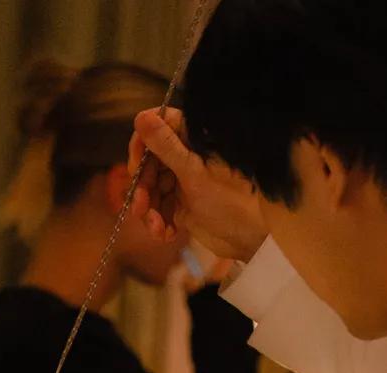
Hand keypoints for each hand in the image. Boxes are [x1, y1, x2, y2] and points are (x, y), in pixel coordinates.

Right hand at [130, 109, 265, 264]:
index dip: (141, 146)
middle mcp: (185, 154)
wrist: (249, 241)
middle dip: (143, 188)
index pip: (156, 127)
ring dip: (149, 210)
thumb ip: (167, 147)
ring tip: (157, 230)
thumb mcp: (194, 174)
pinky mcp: (180, 202)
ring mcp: (181, 179)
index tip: (136, 166)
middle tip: (140, 209)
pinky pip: (159, 207)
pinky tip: (166, 235)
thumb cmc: (231, 203)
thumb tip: (142, 118)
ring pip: (151, 188)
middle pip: (148, 162)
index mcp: (192, 139)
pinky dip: (158, 222)